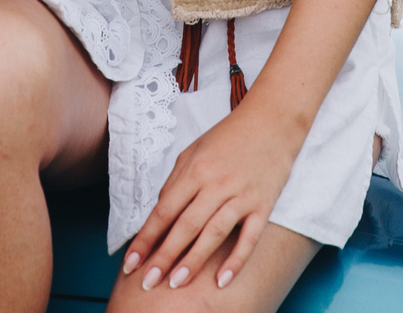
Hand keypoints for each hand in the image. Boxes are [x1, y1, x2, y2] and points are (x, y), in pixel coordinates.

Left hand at [122, 97, 304, 292]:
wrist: (273, 119)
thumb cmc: (228, 136)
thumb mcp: (194, 151)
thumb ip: (176, 182)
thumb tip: (159, 214)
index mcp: (195, 169)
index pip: (164, 211)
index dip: (145, 239)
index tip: (130, 263)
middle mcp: (216, 183)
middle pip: (185, 226)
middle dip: (163, 257)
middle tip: (147, 283)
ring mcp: (241, 195)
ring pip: (213, 233)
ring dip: (193, 261)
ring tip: (175, 284)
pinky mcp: (263, 204)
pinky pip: (249, 237)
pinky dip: (236, 260)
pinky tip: (222, 280)